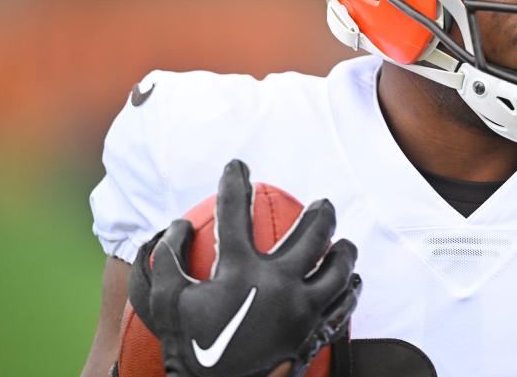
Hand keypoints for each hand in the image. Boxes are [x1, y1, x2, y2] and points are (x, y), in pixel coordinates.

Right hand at [128, 160, 361, 376]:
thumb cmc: (187, 351)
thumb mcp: (163, 303)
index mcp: (240, 271)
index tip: (237, 165)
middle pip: (313, 235)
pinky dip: (351, 291)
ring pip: (339, 270)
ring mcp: (302, 311)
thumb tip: (177, 224)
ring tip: (344, 244)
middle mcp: (279, 285)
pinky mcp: (314, 334)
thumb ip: (164, 259)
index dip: (234, 183)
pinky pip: (343, 307)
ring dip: (344, 252)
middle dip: (320, 213)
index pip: (235, 213)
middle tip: (322, 204)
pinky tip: (353, 282)